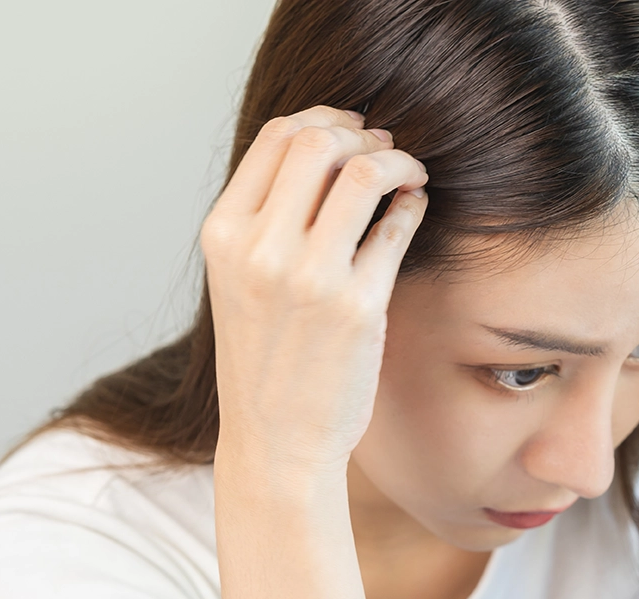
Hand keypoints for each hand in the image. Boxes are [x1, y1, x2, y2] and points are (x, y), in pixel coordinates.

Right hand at [200, 104, 428, 478]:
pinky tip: (415, 207)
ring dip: (397, 161)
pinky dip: (413, 204)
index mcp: (223, 233)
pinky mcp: (359, 306)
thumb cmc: (264, 355)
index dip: (324, 119)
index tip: (352, 130)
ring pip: (363, 174)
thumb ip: (267, 216)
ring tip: (409, 173)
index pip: (276, 138)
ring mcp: (310, 277)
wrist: (276, 438)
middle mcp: (260, 248)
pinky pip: (397, 227)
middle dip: (363, 134)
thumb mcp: (238, 277)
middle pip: (320, 142)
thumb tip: (328, 150)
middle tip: (386, 148)